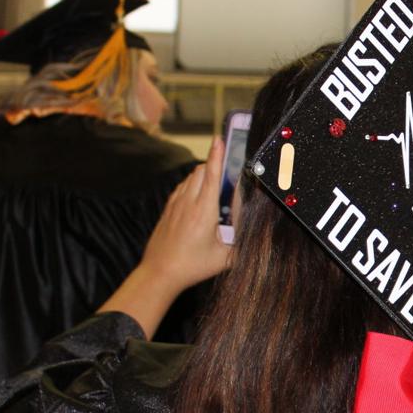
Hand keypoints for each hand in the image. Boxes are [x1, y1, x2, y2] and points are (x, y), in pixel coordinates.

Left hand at [140, 136, 231, 291]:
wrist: (159, 273)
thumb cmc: (192, 266)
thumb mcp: (225, 257)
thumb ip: (241, 239)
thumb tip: (253, 225)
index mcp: (204, 211)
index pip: (212, 174)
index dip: (217, 155)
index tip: (220, 139)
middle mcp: (188, 203)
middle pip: (201, 170)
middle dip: (214, 165)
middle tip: (227, 171)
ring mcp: (175, 205)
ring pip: (190, 177)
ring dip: (204, 175)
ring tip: (215, 187)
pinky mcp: (168, 210)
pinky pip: (182, 187)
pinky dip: (192, 185)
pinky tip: (198, 197)